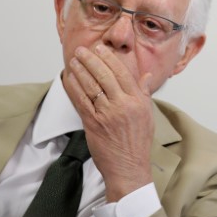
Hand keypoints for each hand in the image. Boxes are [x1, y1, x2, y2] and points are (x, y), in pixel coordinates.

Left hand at [64, 44, 154, 201]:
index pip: (122, 73)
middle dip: (92, 60)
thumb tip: (146, 76)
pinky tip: (69, 79)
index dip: (109, 59)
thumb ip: (145, 93)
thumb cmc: (138, 142)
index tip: (101, 48)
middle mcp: (123, 105)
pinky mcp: (93, 124)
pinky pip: (81, 101)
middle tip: (82, 50)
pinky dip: (74, 88)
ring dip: (80, 71)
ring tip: (74, 60)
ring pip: (91, 86)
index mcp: (137, 101)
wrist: (129, 167)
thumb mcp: (148, 114)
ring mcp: (107, 114)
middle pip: (105, 76)